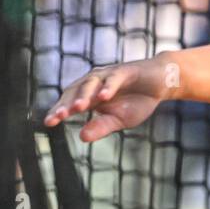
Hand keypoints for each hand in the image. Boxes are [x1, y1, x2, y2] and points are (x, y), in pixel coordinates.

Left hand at [43, 55, 177, 140]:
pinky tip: (104, 97)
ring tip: (78, 108)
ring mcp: (109, 75)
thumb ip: (101, 127)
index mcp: (90, 95)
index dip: (59, 111)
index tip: (48, 123)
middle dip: (66, 104)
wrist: (161, 83)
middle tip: (58, 117)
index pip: (70, 103)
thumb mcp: (119, 120)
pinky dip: (108, 87)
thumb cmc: (137, 101)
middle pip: (75, 91)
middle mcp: (95, 82)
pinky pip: (114, 78)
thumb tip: (82, 137)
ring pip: (91, 83)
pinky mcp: (125, 71)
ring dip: (84, 95)